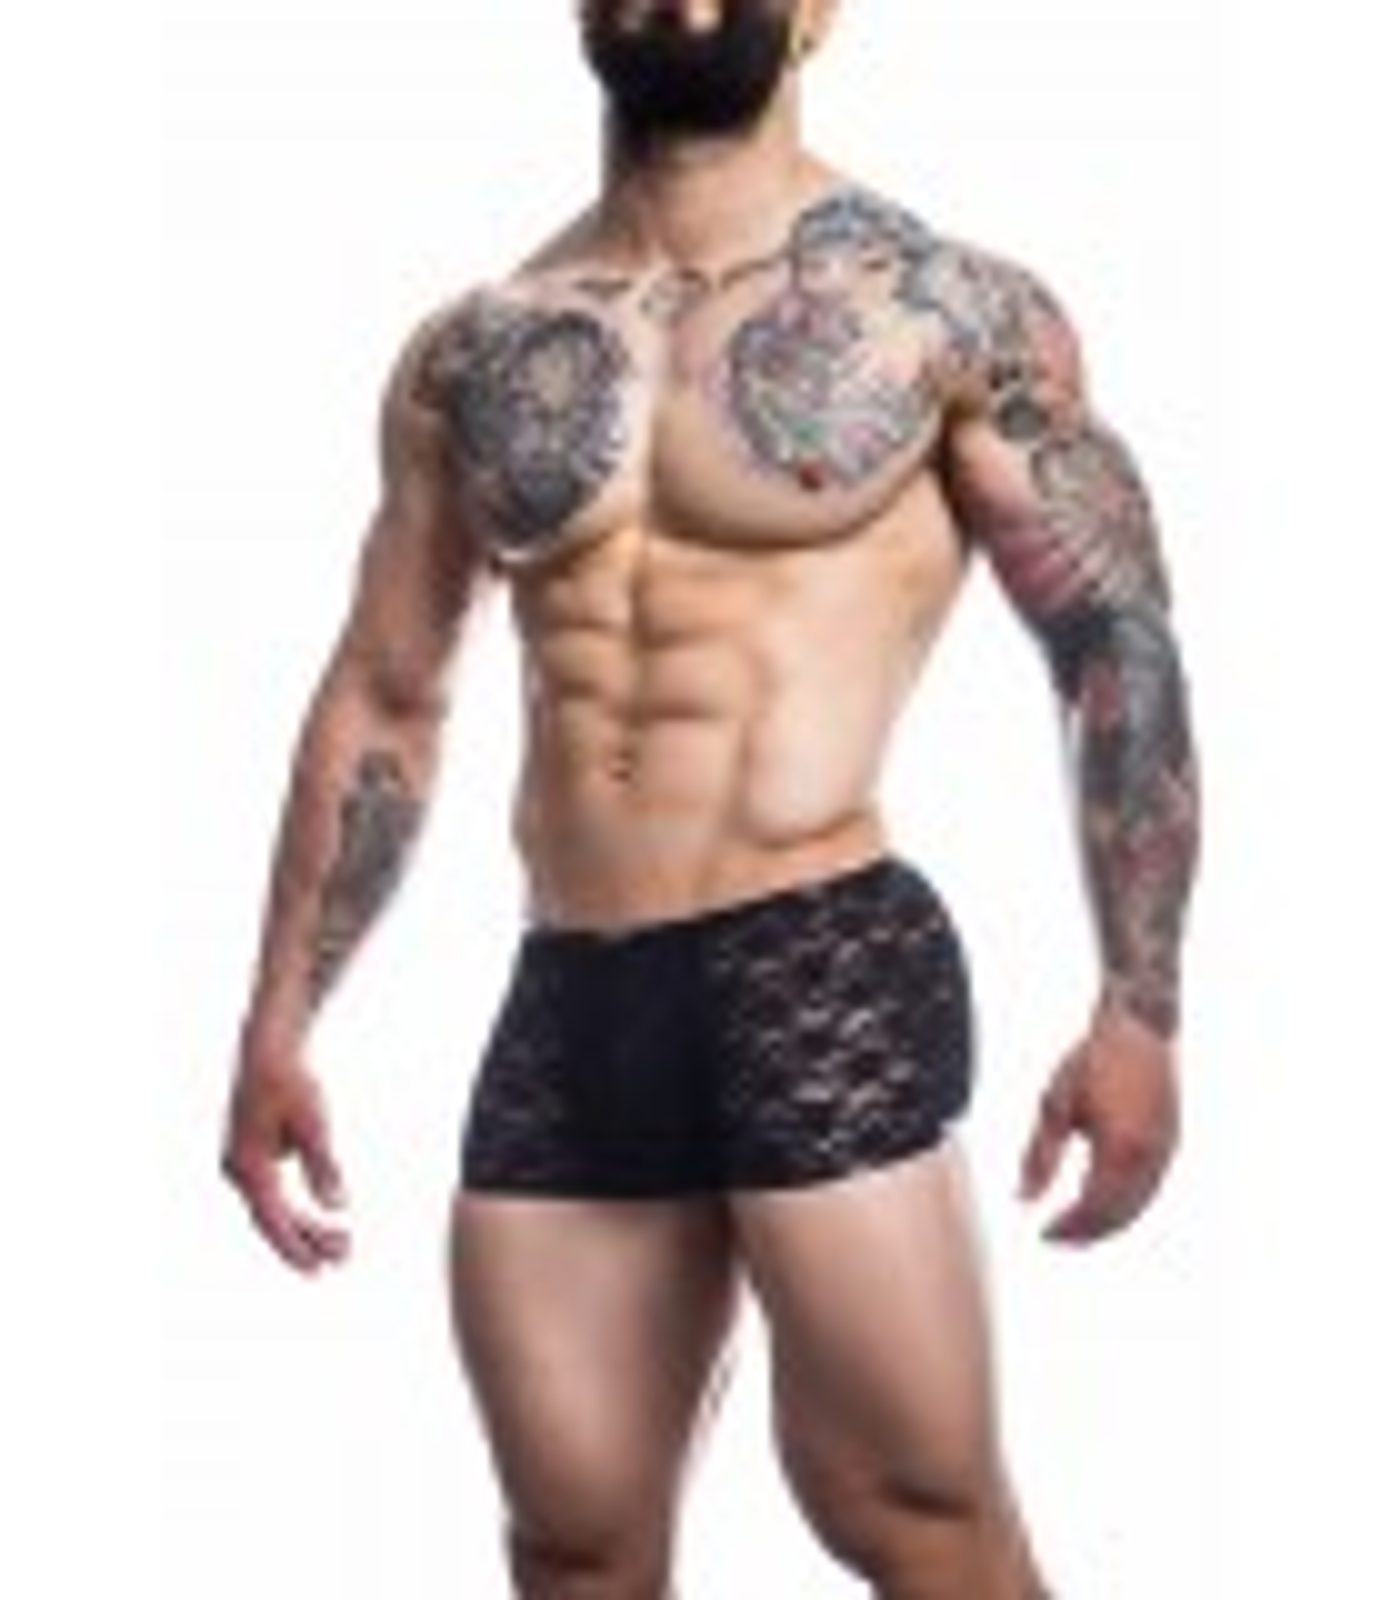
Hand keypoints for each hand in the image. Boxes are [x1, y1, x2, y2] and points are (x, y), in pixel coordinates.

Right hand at [220, 1046, 350, 1273]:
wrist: (269, 1046)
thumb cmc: (292, 1081)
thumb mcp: (314, 1122)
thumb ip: (324, 1166)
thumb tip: (338, 1206)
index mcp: (248, 1166)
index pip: (273, 1219)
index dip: (296, 1248)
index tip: (319, 1271)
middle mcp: (239, 1169)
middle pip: (274, 1219)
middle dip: (307, 1241)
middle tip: (345, 1257)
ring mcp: (243, 1162)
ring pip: (274, 1208)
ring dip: (305, 1227)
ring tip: (342, 1242)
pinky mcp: (252, 1153)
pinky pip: (273, 1194)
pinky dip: (297, 1208)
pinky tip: (320, 1216)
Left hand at [1018, 995, 1179, 1244]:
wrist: (1139, 1027)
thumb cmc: (1092, 1060)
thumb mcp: (1054, 1105)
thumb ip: (1038, 1157)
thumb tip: (1022, 1201)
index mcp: (1120, 1149)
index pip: (1095, 1209)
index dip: (1069, 1229)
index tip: (1043, 1234)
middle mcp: (1150, 1157)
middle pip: (1119, 1215)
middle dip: (1088, 1233)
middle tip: (1057, 1238)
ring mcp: (1167, 1150)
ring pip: (1139, 1205)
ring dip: (1109, 1223)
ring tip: (1077, 1227)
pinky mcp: (1172, 1142)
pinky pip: (1151, 1188)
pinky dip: (1127, 1204)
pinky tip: (1102, 1201)